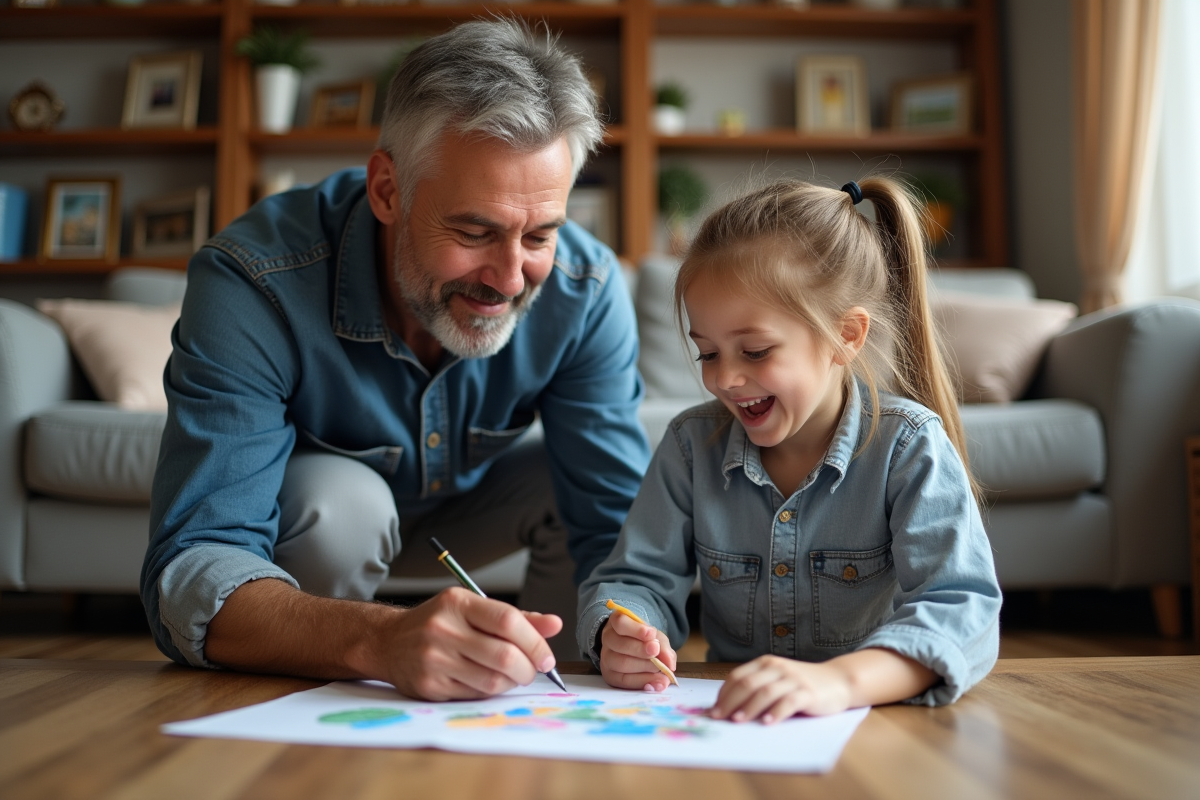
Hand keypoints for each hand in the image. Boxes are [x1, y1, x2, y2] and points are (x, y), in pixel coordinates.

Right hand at [378, 587, 561, 700]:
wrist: (388, 642)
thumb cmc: (439, 623)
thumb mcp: (472, 608)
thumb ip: (515, 618)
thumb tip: (555, 624)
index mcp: (458, 603)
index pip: (507, 621)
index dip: (535, 641)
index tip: (547, 657)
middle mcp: (443, 629)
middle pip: (504, 656)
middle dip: (528, 669)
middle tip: (533, 671)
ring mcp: (433, 659)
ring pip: (492, 681)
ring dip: (512, 683)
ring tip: (512, 676)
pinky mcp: (429, 685)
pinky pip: (474, 695)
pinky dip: (491, 692)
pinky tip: (489, 682)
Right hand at [598, 611, 676, 691]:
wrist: (634, 650)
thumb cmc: (643, 640)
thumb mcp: (655, 637)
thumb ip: (663, 646)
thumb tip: (669, 664)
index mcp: (616, 623)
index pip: (621, 623)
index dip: (636, 629)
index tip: (651, 634)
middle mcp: (608, 639)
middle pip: (621, 645)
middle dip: (641, 650)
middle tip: (656, 652)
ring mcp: (606, 658)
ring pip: (622, 664)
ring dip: (644, 667)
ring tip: (661, 671)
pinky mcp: (610, 676)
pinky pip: (624, 681)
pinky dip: (642, 682)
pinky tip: (656, 683)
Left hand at [711, 655, 853, 722]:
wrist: (838, 680)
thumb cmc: (801, 684)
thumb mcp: (777, 680)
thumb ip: (757, 688)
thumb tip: (728, 708)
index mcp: (766, 663)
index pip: (738, 676)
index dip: (723, 694)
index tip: (713, 710)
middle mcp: (777, 668)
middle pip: (747, 684)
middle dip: (730, 702)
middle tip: (719, 717)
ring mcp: (793, 679)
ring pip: (765, 692)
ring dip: (749, 707)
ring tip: (738, 721)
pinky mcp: (808, 693)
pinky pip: (789, 702)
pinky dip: (776, 713)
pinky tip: (767, 723)